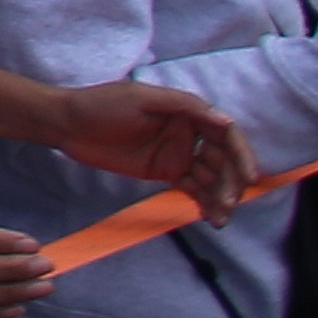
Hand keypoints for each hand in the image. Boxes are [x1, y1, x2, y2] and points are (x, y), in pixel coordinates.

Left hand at [28, 78, 253, 206]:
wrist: (67, 125)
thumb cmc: (101, 104)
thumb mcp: (141, 98)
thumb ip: (183, 106)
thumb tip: (225, 121)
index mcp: (187, 112)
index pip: (226, 134)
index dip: (242, 154)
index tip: (250, 176)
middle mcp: (188, 133)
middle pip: (223, 160)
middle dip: (231, 182)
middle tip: (229, 202)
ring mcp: (178, 154)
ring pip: (211, 178)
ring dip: (221, 197)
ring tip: (221, 218)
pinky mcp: (164, 171)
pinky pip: (192, 189)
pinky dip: (204, 202)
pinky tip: (210, 217)